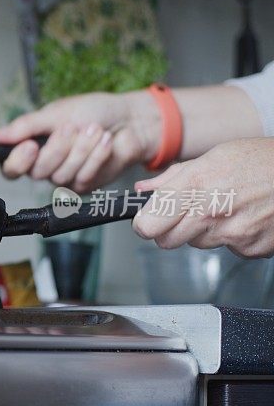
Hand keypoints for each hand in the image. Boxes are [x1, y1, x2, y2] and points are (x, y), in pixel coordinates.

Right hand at [0, 91, 159, 192]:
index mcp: (31, 148)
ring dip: (81, 149)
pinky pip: (83, 177)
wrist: (130, 119)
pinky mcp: (85, 184)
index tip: (31, 146)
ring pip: (62, 175)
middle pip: (38, 171)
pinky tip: (106, 141)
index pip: (11, 168)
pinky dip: (96, 156)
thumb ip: (25, 127)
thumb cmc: (93, 111)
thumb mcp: (56, 113)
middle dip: (58, 148)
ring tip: (96, 129)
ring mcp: (65, 177)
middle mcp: (44, 166)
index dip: (18, 161)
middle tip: (73, 127)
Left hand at [133, 138, 273, 257]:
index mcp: (195, 186)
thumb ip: (173, 178)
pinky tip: (244, 217)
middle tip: (187, 213)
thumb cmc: (261, 161)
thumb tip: (143, 190)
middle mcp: (211, 212)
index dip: (144, 223)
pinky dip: (232, 237)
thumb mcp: (213, 157)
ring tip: (225, 207)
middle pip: (166, 242)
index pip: (148, 224)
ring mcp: (232, 233)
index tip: (146, 220)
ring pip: (196, 244)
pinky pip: (227, 249)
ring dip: (203, 231)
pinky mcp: (251, 248)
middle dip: (170, 230)